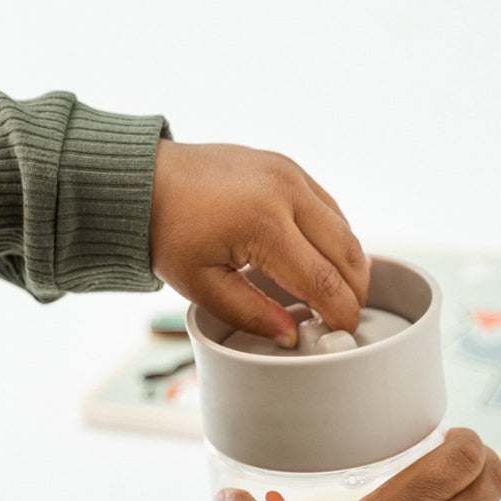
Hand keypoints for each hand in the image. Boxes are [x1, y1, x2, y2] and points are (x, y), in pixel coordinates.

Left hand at [149, 139, 369, 343]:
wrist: (145, 180)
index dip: (340, 312)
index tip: (342, 332)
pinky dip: (334, 234)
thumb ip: (251, 313)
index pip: (321, 280)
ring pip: (343, 226)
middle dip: (355, 290)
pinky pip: (327, 205)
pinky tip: (324, 257)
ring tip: (338, 292)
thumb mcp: (201, 285)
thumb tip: (290, 336)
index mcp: (263, 223)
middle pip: (345, 251)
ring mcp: (289, 172)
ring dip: (349, 262)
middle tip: (346, 316)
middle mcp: (285, 191)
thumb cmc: (166, 230)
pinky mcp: (286, 165)